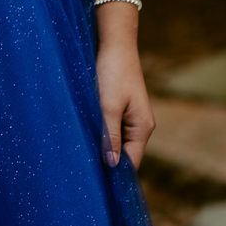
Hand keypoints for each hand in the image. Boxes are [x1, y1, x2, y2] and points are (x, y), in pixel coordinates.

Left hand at [96, 30, 154, 169]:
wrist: (115, 44)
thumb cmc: (113, 73)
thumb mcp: (108, 106)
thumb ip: (109, 135)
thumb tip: (112, 164)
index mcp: (143, 128)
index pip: (131, 161)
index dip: (115, 172)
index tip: (97, 182)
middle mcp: (140, 125)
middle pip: (125, 153)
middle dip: (108, 160)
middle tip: (85, 170)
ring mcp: (132, 116)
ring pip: (117, 140)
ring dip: (103, 145)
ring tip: (83, 154)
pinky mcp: (122, 107)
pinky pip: (113, 128)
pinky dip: (102, 132)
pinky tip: (86, 134)